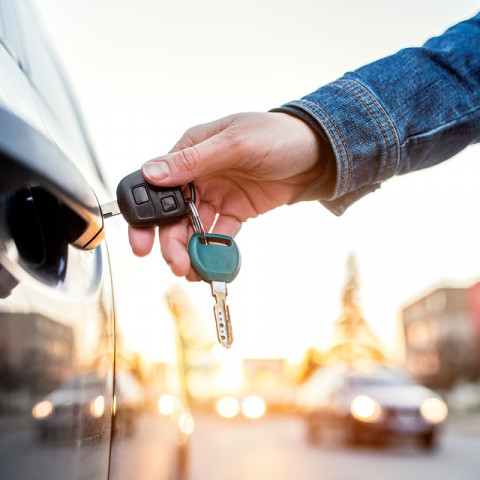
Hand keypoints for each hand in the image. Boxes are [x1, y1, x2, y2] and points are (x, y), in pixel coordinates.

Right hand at [128, 112, 322, 279]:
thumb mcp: (235, 143)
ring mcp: (217, 195)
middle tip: (176, 264)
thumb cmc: (277, 135)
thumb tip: (151, 172)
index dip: (145, 216)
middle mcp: (199, 176)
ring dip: (190, 251)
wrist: (317, 153)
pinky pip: (220, 235)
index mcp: (190, 152)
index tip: (142, 243)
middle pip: (173, 214)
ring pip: (194, 229)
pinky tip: (213, 265)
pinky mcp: (236, 211)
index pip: (156, 186)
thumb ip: (193, 160)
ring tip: (193, 271)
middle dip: (170, 242)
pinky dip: (215, 251)